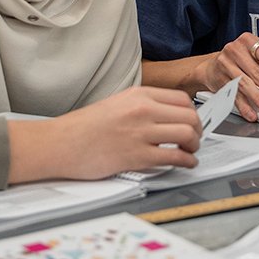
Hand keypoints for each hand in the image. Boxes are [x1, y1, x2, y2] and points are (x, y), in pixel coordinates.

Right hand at [7, 87, 202, 183]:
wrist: (60, 143)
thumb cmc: (83, 127)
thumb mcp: (116, 103)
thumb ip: (142, 106)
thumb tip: (168, 116)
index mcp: (138, 95)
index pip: (182, 100)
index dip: (193, 113)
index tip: (193, 122)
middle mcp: (142, 110)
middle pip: (189, 117)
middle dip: (198, 130)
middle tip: (195, 139)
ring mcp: (141, 133)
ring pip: (187, 135)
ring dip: (194, 146)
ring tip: (190, 151)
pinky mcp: (137, 156)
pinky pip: (175, 157)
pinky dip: (187, 162)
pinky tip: (186, 163)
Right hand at [195, 32, 258, 121]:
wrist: (212, 66)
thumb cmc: (239, 59)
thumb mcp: (252, 54)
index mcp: (248, 41)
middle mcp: (235, 51)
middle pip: (257, 72)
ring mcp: (225, 65)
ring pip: (245, 85)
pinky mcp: (220, 80)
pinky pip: (234, 95)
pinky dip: (245, 107)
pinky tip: (252, 113)